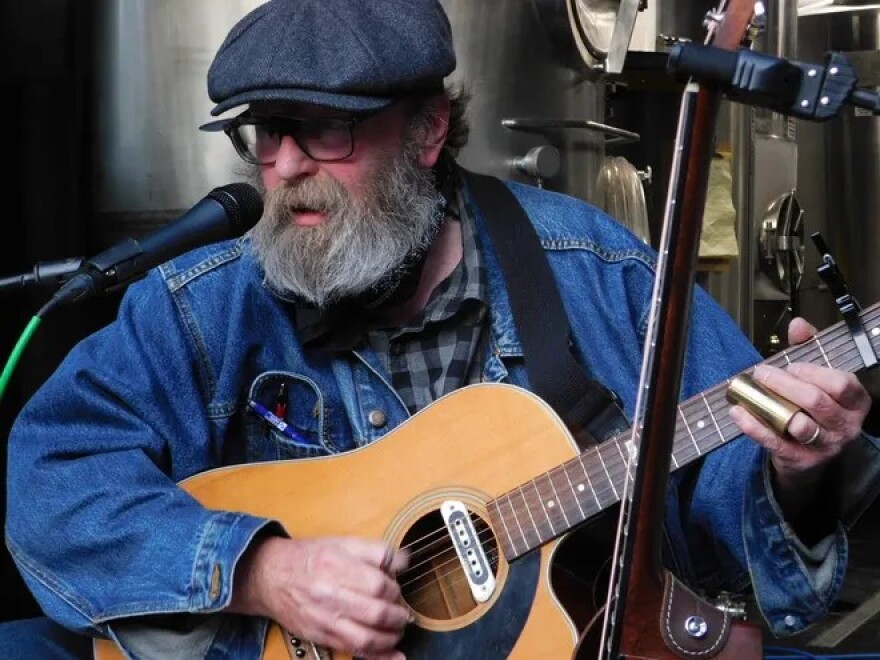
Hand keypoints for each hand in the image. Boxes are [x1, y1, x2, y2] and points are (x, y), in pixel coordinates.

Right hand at [229, 536, 410, 658]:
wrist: (271, 576)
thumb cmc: (309, 558)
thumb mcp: (342, 542)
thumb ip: (376, 551)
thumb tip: (405, 560)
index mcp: (336, 564)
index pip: (378, 582)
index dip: (394, 586)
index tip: (396, 587)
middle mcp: (328, 593)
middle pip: (376, 611)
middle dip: (398, 614)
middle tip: (402, 611)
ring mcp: (324, 618)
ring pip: (366, 637)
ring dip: (391, 637)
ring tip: (398, 629)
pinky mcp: (321, 636)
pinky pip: (353, 651)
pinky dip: (378, 657)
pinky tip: (395, 656)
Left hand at [729, 318, 871, 519]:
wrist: (808, 451)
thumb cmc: (813, 406)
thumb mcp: (817, 375)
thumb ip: (808, 348)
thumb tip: (798, 325)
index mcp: (855, 402)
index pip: (842, 384)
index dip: (814, 372)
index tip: (792, 366)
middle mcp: (845, 425)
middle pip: (816, 402)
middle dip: (785, 384)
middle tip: (762, 373)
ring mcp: (825, 445)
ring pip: (799, 424)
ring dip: (770, 404)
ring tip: (750, 392)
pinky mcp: (800, 459)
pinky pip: (775, 442)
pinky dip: (754, 427)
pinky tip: (738, 412)